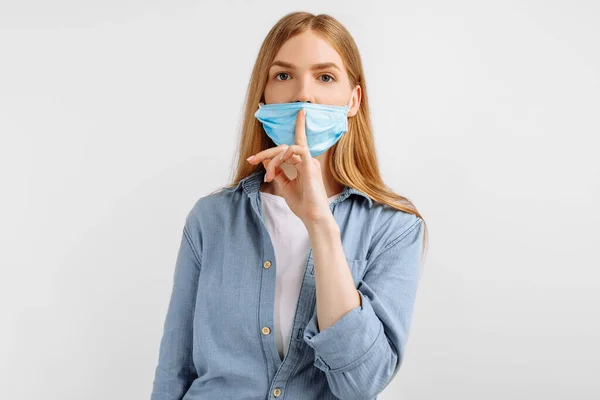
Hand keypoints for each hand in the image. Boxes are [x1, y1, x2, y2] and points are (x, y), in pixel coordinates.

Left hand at [246, 108, 331, 225]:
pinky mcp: (311, 166)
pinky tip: (278, 163)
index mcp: (303, 165)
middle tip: (251, 160)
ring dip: (272, 158)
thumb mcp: (284, 186)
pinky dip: (285, 154)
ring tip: (268, 176)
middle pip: (283, 148)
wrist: (313, 217)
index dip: (271, 149)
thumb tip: (267, 160)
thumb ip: (277, 172)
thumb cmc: (302, 204)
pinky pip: (298, 149)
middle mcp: (307, 161)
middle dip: (265, 153)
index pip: (288, 148)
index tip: (252, 158)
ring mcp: (310, 162)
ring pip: (286, 149)